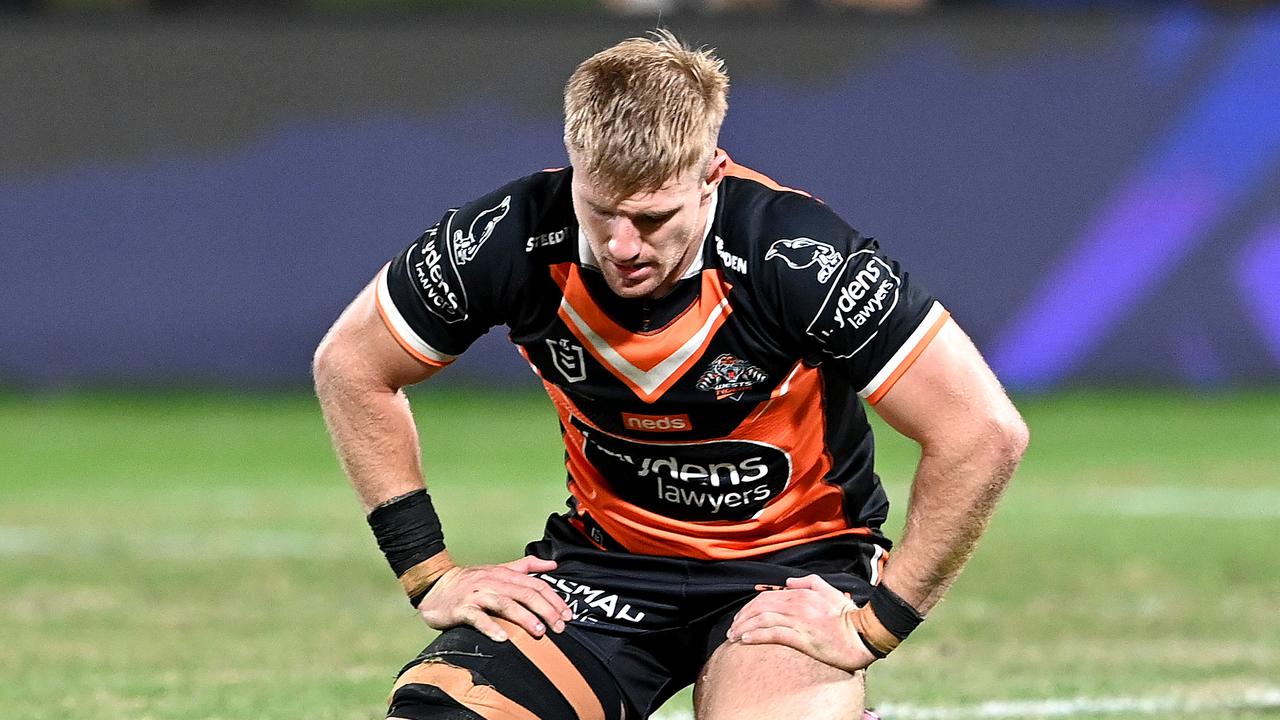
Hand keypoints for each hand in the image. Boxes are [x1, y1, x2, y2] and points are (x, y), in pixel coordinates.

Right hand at [416, 555, 572, 641]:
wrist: (435, 585)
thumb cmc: (472, 581)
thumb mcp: (500, 570)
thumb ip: (526, 566)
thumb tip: (552, 566)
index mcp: (506, 574)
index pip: (536, 585)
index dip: (554, 599)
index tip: (568, 615)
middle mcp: (494, 582)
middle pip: (525, 594)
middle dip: (545, 610)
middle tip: (559, 627)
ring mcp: (478, 595)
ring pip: (505, 604)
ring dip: (524, 618)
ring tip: (539, 632)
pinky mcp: (462, 608)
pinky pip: (478, 618)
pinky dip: (491, 627)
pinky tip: (502, 638)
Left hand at [725, 574, 878, 672]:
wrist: (864, 634)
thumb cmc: (848, 615)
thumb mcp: (828, 590)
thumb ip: (808, 582)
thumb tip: (788, 583)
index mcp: (801, 594)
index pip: (768, 597)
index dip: (751, 607)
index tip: (742, 617)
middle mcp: (797, 605)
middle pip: (760, 608)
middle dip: (743, 617)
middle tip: (732, 628)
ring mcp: (799, 621)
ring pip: (763, 620)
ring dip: (744, 627)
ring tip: (733, 636)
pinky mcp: (803, 638)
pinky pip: (773, 634)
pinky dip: (756, 635)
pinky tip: (746, 640)